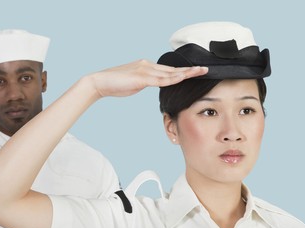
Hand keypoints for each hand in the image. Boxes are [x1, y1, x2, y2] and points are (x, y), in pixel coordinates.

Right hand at [88, 59, 207, 97]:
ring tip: (200, 71)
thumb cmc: (114, 84)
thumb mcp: (133, 83)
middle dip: (189, 70)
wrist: (99, 82)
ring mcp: (145, 70)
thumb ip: (144, 82)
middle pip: (172, 69)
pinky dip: (173, 78)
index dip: (182, 71)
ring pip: (170, 73)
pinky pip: (160, 79)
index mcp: (146, 66)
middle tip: (204, 69)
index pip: (167, 70)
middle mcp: (147, 65)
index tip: (193, 72)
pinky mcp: (141, 77)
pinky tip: (183, 78)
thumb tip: (151, 84)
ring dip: (186, 73)